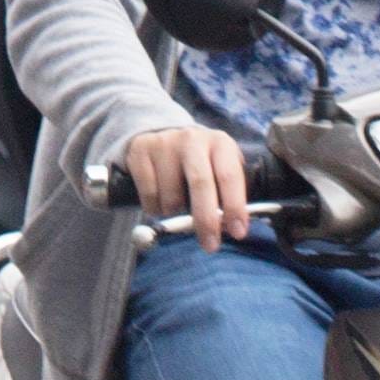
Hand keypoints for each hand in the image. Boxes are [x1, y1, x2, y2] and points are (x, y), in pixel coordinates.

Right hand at [119, 123, 256, 247]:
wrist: (162, 134)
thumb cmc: (200, 161)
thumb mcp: (219, 167)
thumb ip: (227, 193)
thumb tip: (231, 228)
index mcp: (219, 143)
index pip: (229, 176)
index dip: (235, 206)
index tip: (238, 232)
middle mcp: (192, 140)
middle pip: (201, 183)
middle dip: (206, 220)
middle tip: (210, 245)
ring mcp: (164, 143)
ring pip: (171, 195)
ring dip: (175, 213)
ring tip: (177, 205)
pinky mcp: (141, 151)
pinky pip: (149, 195)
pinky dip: (155, 208)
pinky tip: (159, 198)